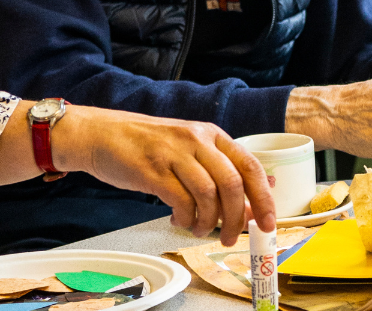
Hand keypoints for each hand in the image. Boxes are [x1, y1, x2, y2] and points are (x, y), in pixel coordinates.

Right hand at [54, 106, 274, 245]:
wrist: (102, 134)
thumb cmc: (149, 146)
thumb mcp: (189, 148)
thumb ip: (217, 170)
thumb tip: (250, 204)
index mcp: (213, 134)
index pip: (250, 166)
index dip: (264, 197)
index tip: (269, 222)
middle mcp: (197, 139)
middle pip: (232, 183)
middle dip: (237, 217)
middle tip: (232, 237)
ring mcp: (175, 153)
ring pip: (209, 194)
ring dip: (209, 221)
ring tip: (200, 230)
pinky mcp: (152, 169)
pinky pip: (180, 200)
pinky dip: (185, 218)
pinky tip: (179, 220)